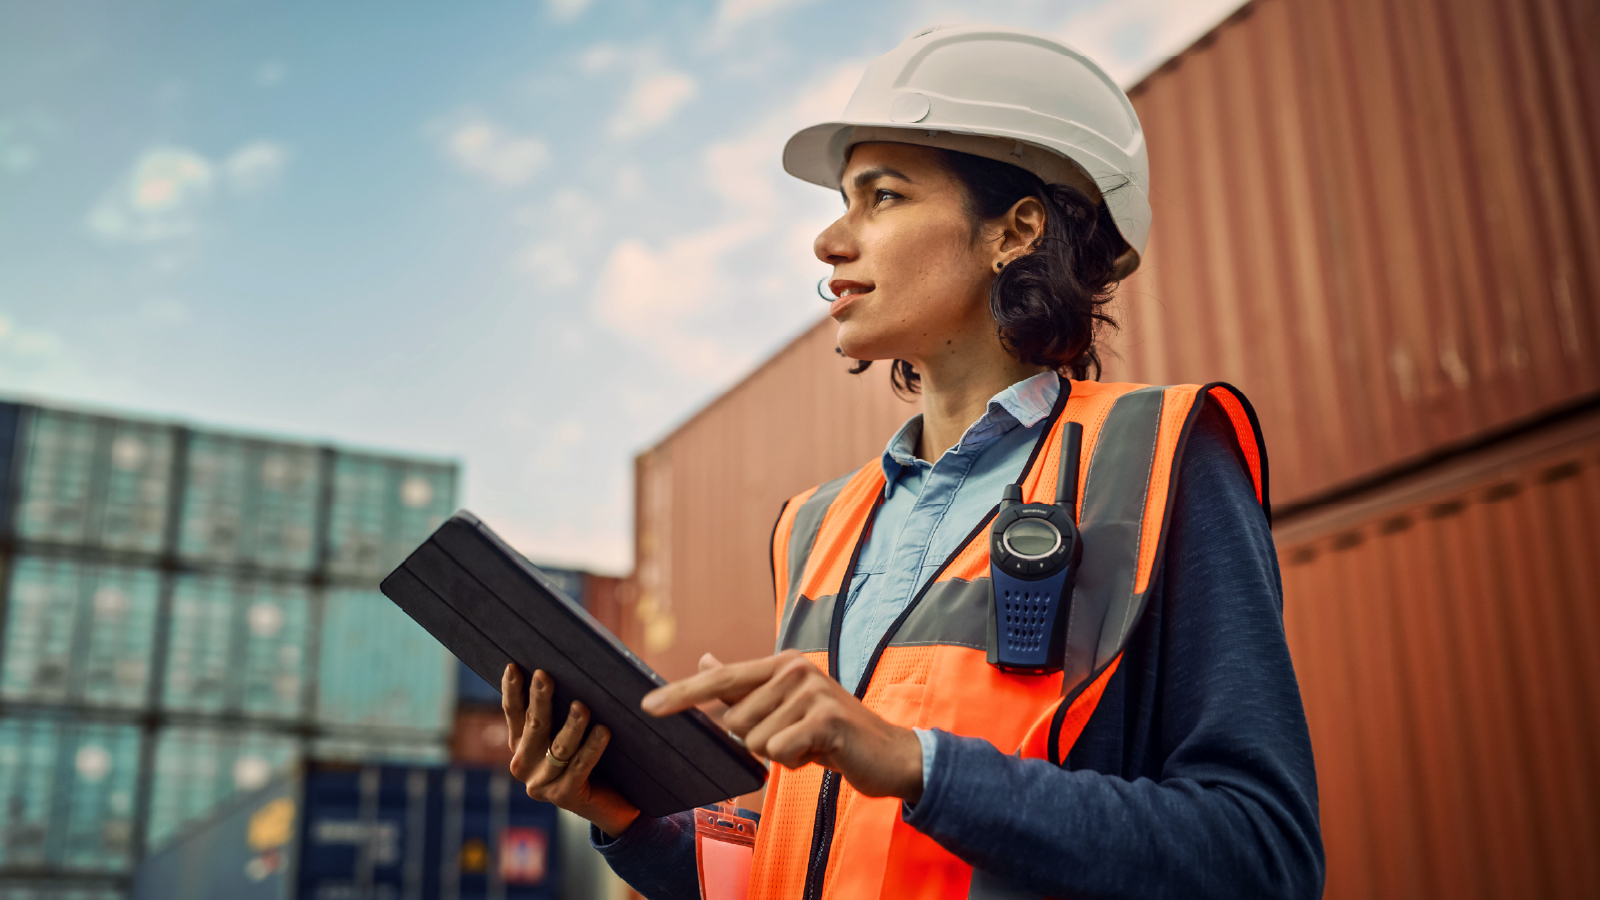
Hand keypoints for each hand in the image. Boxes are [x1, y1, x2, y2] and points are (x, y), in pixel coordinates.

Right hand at [502, 664, 640, 837]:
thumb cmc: (594, 757)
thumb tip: (573, 669)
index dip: (512, 690)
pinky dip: (592, 748)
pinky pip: (580, 767)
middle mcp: (524, 765)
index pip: (514, 713)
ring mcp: (542, 784)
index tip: (514, 666)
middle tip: (544, 675)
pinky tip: (603, 732)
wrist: (612, 804)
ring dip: (571, 726)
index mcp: (521, 745)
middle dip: (539, 699)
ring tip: (582, 706)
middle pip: (535, 726)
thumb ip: (564, 708)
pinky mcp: (564, 797)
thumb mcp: (572, 732)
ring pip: (559, 748)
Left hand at [641, 650, 923, 802]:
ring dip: (781, 754)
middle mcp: (794, 669)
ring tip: (811, 745)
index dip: (682, 694)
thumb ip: (744, 687)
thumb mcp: (786, 706)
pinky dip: (796, 763)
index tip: (648, 707)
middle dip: (759, 742)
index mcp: (781, 664)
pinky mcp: (825, 717)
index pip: (721, 679)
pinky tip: (821, 754)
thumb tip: (704, 659)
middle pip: (736, 722)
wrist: (889, 754)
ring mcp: (811, 690)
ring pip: (756, 741)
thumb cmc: (830, 734)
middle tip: (796, 738)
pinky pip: (779, 752)